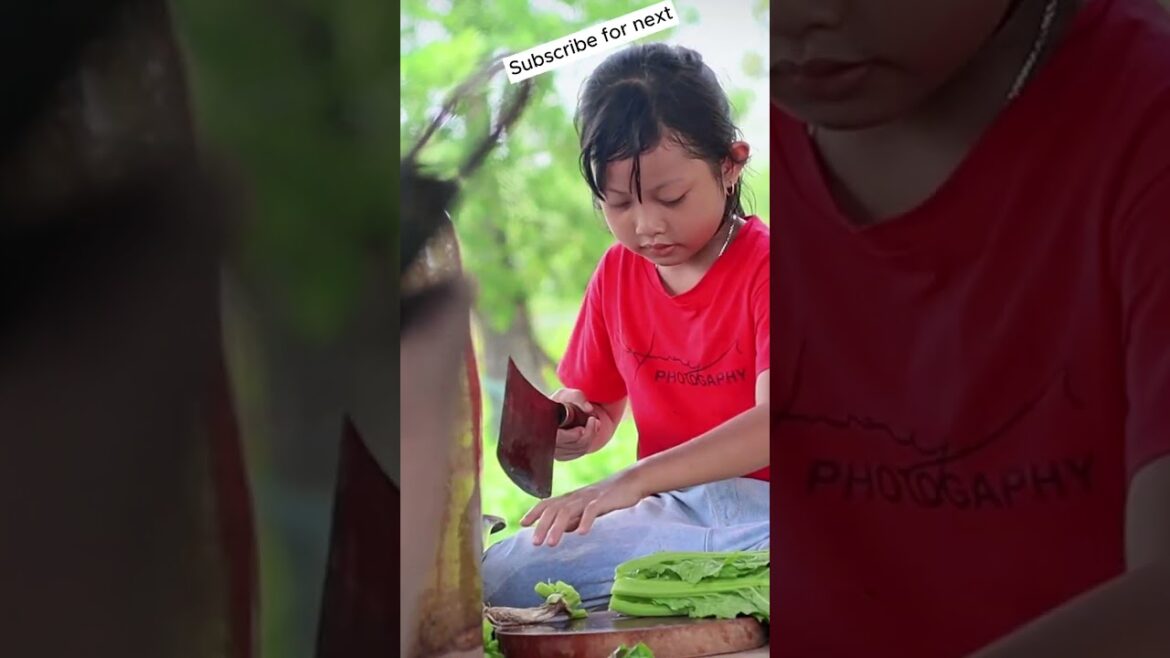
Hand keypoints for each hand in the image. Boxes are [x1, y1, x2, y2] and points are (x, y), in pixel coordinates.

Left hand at [521, 470, 645, 546]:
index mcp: (572, 498)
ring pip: (568, 510)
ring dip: (558, 527)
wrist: (631, 481)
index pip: (548, 503)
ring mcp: (589, 497)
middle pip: (554, 508)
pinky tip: (581, 533)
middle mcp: (577, 496)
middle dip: (542, 525)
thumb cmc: (609, 497)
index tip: (522, 524)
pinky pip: (592, 510)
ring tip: (551, 544)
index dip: (534, 512)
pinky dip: (585, 521)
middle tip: (534, 543)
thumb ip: (575, 518)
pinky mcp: (604, 500)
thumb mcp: (588, 509)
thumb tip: (563, 530)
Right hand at [550, 388, 601, 461]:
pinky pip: (579, 452)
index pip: (555, 437)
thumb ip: (578, 397)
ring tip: (595, 421)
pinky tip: (589, 430)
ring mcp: (554, 450)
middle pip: (569, 446)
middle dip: (586, 435)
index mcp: (543, 425)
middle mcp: (545, 441)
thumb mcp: (570, 395)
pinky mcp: (562, 455)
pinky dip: (588, 442)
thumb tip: (589, 409)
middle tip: (594, 420)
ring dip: (590, 436)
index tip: (581, 429)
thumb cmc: (564, 402)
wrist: (564, 412)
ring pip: (576, 450)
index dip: (569, 436)